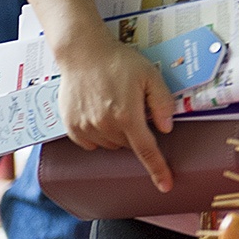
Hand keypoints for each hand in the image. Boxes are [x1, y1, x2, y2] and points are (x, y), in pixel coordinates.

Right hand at [55, 31, 174, 192]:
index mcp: (127, 115)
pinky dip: (100, 135)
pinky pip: (91, 143)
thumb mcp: (150, 75)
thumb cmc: (119, 62)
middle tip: (133, 107)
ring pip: (111, 145)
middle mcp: (105, 126)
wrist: (82, 52)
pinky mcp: (71, 126)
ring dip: (118, 134)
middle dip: (136, 132)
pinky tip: (99, 113)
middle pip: (129, 145)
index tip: (165, 186)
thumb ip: (162, 103)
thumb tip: (166, 129)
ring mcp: (85, 127)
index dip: (158, 169)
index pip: (146, 150)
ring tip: (114, 105)